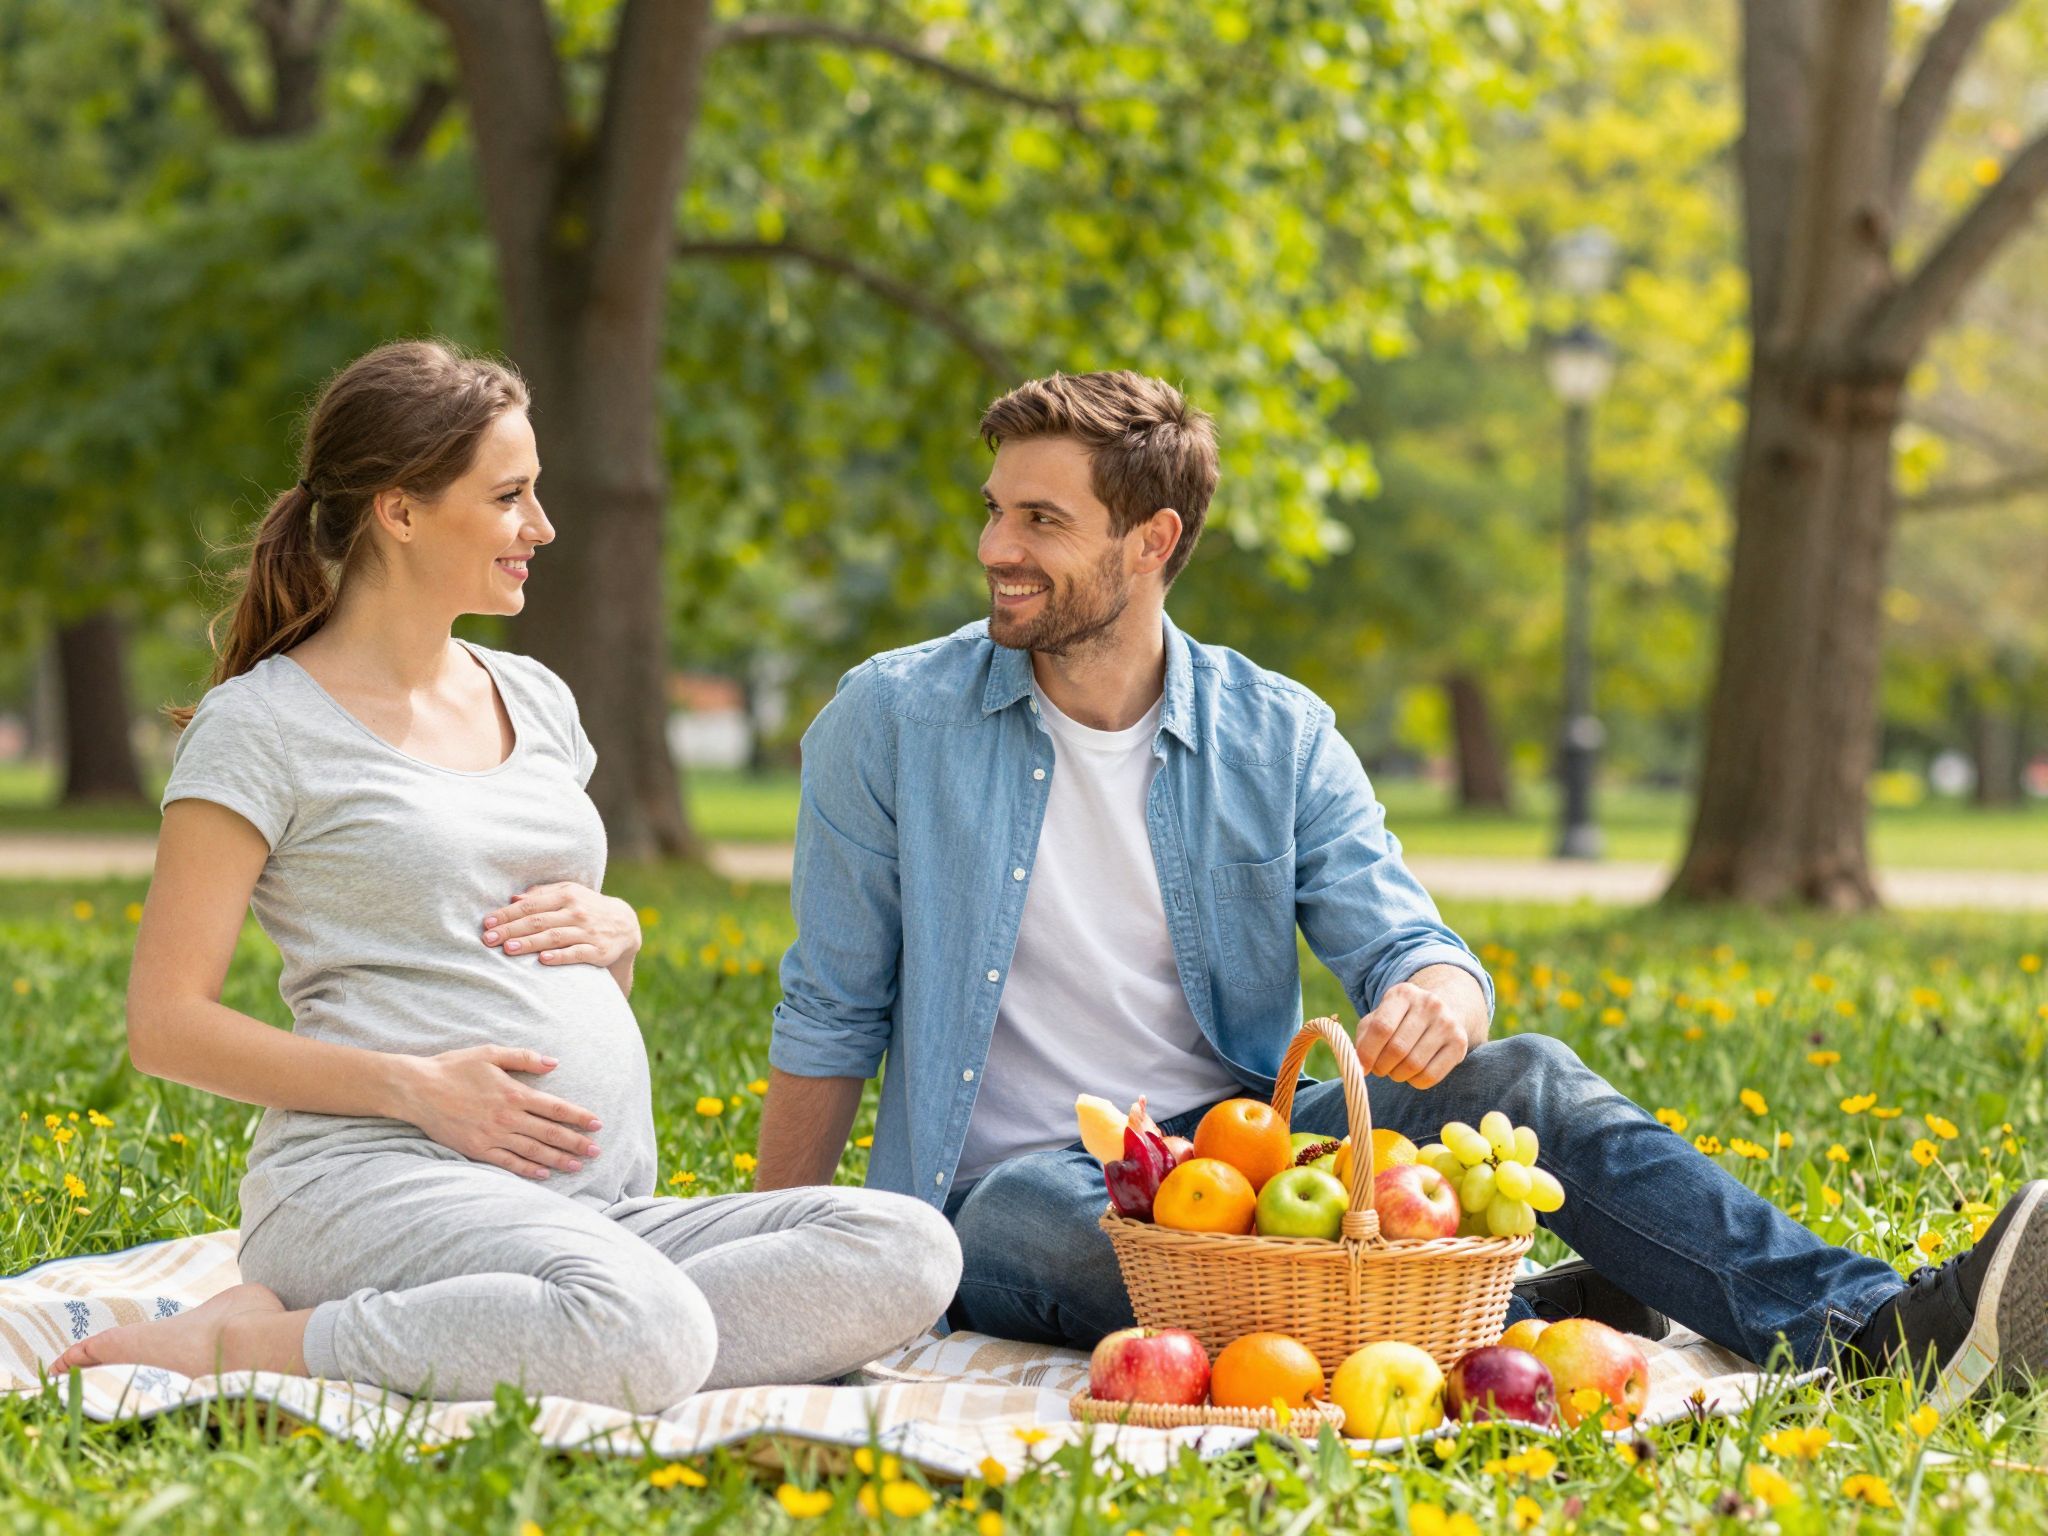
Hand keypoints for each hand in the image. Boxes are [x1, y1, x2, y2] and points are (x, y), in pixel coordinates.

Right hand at [392, 1045, 603, 1179]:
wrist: (417, 1089)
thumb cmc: (454, 1067)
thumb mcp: (490, 1053)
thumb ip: (524, 1058)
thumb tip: (554, 1064)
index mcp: (513, 1093)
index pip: (555, 1107)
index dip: (578, 1117)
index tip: (597, 1124)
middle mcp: (507, 1117)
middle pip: (549, 1133)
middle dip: (576, 1143)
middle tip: (597, 1152)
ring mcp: (492, 1136)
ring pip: (533, 1151)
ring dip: (558, 1159)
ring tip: (577, 1166)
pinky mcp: (477, 1149)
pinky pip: (507, 1163)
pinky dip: (527, 1170)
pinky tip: (543, 1174)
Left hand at [481, 882, 639, 967]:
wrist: (625, 924)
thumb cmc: (587, 907)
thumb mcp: (569, 893)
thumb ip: (542, 894)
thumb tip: (513, 898)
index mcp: (566, 895)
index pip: (531, 905)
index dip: (508, 914)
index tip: (487, 923)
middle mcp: (577, 912)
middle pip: (539, 921)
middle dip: (511, 930)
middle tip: (488, 939)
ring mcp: (588, 932)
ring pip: (554, 937)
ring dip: (530, 943)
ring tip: (508, 949)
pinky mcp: (597, 951)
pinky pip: (576, 953)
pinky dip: (560, 957)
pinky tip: (543, 960)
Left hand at [1354, 981, 1468, 1088]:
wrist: (1443, 1012)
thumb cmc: (1400, 1019)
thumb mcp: (1380, 1017)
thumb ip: (1365, 1037)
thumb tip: (1360, 1066)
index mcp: (1403, 993)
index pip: (1381, 1028)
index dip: (1367, 1053)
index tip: (1362, 1067)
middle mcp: (1429, 1004)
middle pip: (1397, 1049)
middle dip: (1382, 1067)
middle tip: (1380, 1069)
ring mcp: (1447, 1023)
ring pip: (1414, 1065)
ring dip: (1398, 1075)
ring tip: (1395, 1070)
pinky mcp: (1460, 1044)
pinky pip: (1431, 1076)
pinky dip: (1415, 1082)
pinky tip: (1412, 1074)